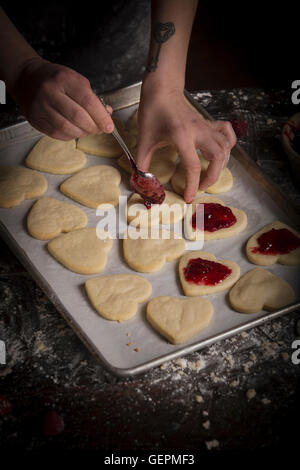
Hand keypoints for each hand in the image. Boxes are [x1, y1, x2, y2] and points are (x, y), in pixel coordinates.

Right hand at [10, 57, 113, 139]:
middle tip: (99, 129)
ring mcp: (41, 107)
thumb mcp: (75, 80)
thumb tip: (107, 115)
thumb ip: (92, 97)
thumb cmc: (55, 79)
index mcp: (64, 79)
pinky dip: (70, 135)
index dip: (101, 117)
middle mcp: (50, 92)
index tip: (109, 126)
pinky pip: (57, 133)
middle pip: (78, 117)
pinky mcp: (35, 119)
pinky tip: (75, 131)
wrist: (26, 78)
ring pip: (67, 128)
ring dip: (82, 133)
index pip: (88, 102)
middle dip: (93, 127)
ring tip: (88, 130)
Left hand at [135, 87, 235, 201]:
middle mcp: (198, 131)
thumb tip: (140, 180)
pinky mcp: (208, 123)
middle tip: (201, 187)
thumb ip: (142, 162)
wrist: (162, 89)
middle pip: (218, 157)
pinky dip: (228, 145)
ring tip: (210, 174)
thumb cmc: (153, 111)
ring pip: (225, 147)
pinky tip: (222, 153)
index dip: (191, 185)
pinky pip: (227, 133)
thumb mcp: (144, 139)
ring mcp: (206, 126)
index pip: (193, 166)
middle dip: (212, 177)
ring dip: (221, 164)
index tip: (188, 197)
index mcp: (181, 136)